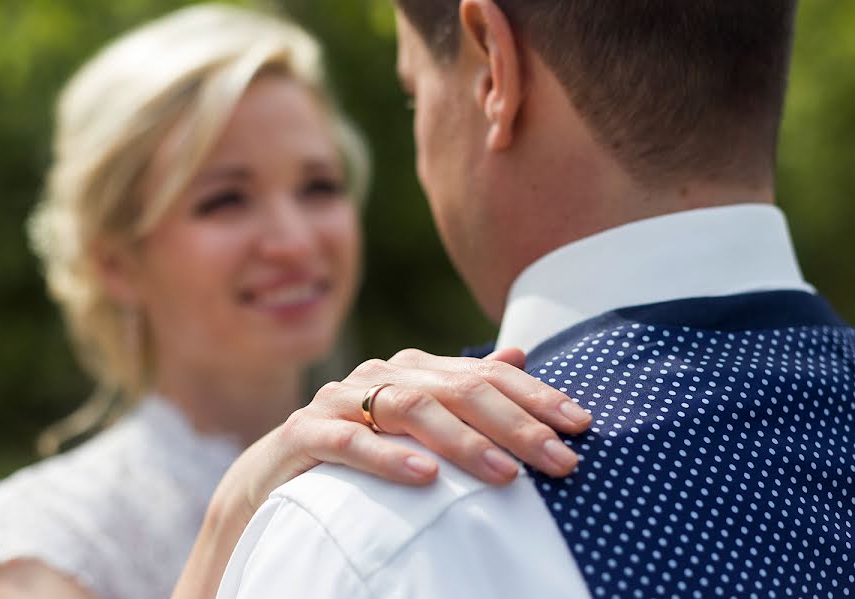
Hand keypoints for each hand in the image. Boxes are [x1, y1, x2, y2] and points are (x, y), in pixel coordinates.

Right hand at [173, 347, 590, 598]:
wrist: (275, 471)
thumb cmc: (360, 446)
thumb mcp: (415, 415)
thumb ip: (462, 383)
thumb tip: (520, 349)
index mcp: (414, 367)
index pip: (485, 372)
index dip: (535, 394)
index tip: (581, 424)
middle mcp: (382, 374)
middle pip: (458, 388)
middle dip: (516, 424)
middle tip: (562, 460)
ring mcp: (341, 399)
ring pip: (410, 408)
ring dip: (462, 442)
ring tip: (505, 476)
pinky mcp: (304, 432)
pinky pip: (349, 440)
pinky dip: (387, 456)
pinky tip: (424, 476)